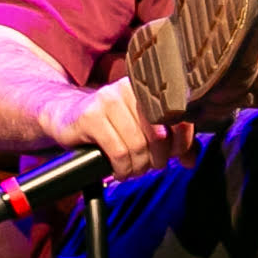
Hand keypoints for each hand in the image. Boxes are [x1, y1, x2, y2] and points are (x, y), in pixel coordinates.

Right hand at [54, 78, 187, 177]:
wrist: (65, 115)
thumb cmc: (109, 124)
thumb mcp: (141, 128)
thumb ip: (170, 140)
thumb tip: (192, 160)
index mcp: (149, 87)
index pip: (178, 115)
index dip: (181, 142)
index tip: (174, 156)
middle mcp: (130, 88)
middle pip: (158, 133)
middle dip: (158, 158)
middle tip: (150, 167)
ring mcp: (108, 100)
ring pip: (137, 145)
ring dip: (138, 167)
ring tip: (133, 170)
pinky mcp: (90, 116)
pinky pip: (118, 151)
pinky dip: (122, 168)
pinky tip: (119, 170)